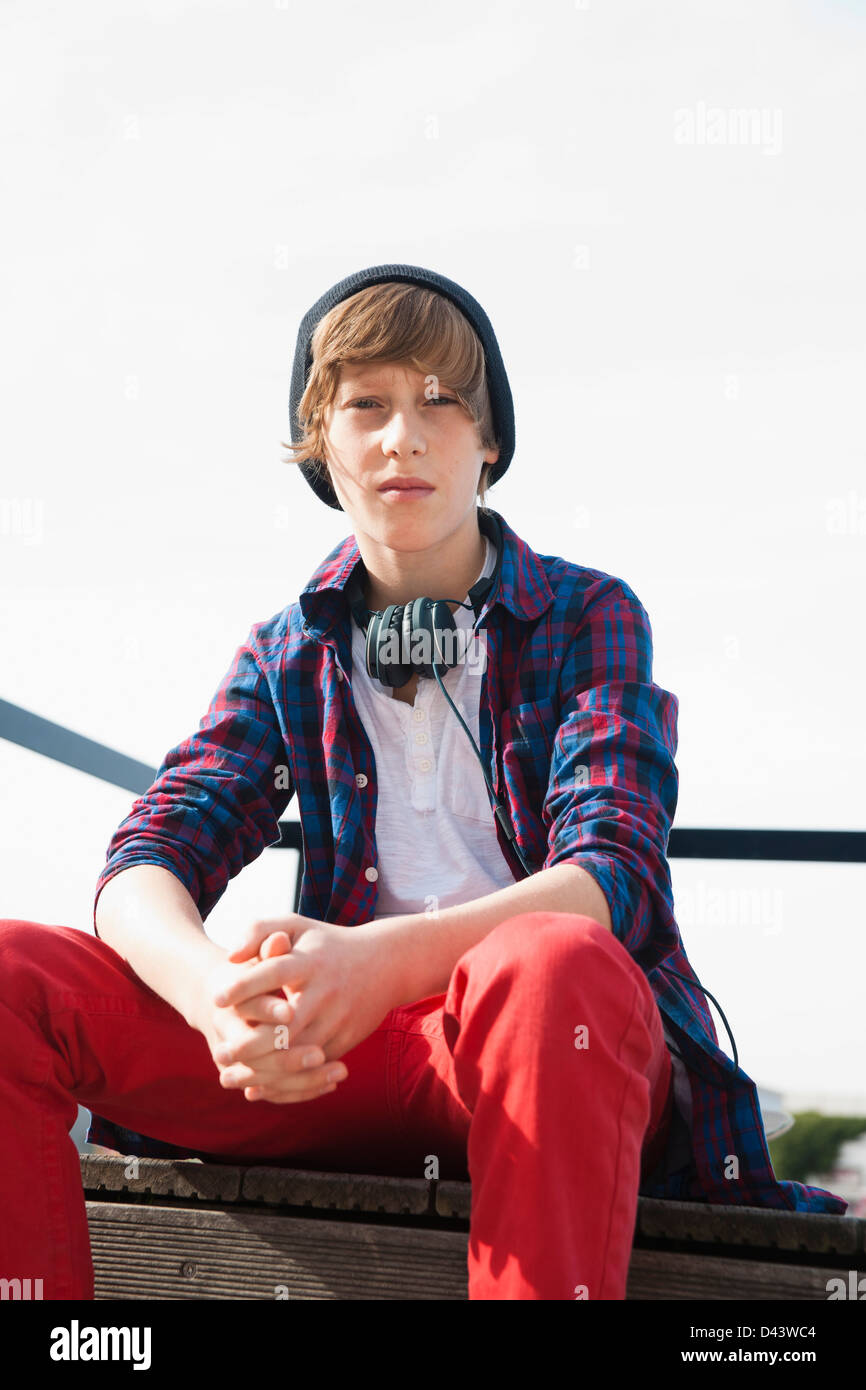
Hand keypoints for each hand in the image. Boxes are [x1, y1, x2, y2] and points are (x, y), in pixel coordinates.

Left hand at [210, 914, 403, 1103]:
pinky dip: (286, 1080)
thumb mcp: (295, 926)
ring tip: (229, 1076)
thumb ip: (259, 931)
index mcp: (310, 961)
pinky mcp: (347, 1040)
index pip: (274, 972)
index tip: (216, 998)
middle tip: (220, 1054)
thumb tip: (231, 957)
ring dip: (264, 1069)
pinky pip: (314, 1067)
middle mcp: (326, 991)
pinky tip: (258, 1085)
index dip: (245, 985)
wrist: (385, 964)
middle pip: (286, 1024)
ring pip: (299, 1053)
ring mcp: (339, 1018)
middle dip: (251, 1043)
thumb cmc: (326, 944)